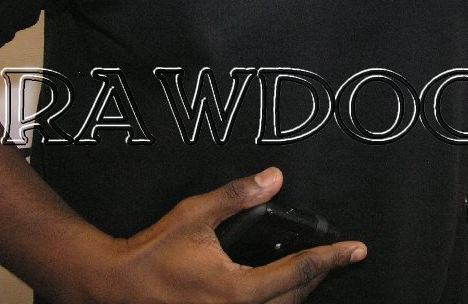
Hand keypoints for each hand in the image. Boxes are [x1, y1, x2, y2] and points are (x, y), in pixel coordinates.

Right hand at [74, 168, 365, 303]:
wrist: (110, 289)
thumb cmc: (150, 254)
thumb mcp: (194, 216)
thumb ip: (237, 196)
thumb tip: (275, 177)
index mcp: (237, 291)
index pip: (300, 272)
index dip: (332, 258)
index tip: (357, 249)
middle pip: (296, 299)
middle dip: (321, 276)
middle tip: (341, 258)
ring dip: (299, 293)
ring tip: (315, 271)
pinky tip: (277, 292)